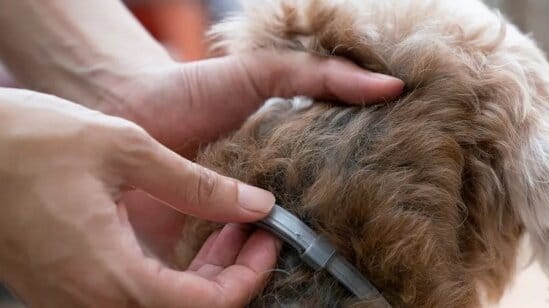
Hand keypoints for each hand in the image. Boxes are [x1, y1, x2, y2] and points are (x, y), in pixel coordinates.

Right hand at [0, 88, 280, 306]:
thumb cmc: (29, 141)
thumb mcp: (127, 151)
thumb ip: (198, 186)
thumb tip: (257, 205)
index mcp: (111, 277)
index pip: (208, 306)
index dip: (250, 277)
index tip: (268, 238)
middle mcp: (90, 304)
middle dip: (232, 276)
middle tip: (254, 230)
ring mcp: (72, 302)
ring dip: (203, 277)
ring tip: (227, 227)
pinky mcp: (62, 291)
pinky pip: (131, 298)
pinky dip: (170, 276)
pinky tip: (187, 236)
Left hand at [77, 51, 403, 260]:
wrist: (120, 103)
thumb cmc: (193, 89)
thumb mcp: (263, 75)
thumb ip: (321, 77)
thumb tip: (391, 87)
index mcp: (277, 182)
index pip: (320, 210)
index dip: (336, 213)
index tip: (343, 208)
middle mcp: (251, 217)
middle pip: (289, 250)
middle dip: (299, 247)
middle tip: (297, 231)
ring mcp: (216, 241)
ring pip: (249, 277)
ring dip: (258, 266)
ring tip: (261, 238)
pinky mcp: (180, 261)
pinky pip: (206, 287)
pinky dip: (222, 280)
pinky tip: (231, 252)